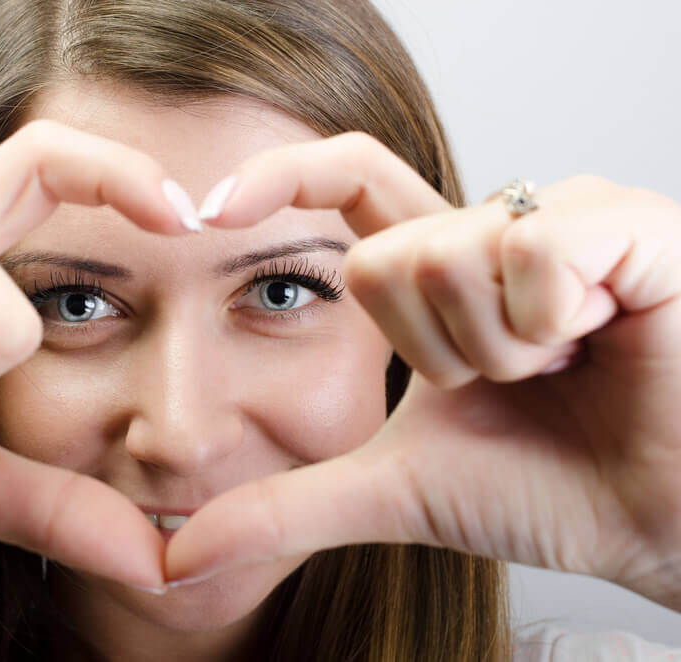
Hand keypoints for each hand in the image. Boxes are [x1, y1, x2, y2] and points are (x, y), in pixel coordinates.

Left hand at [165, 132, 680, 611]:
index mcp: (441, 272)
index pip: (347, 185)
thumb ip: (288, 510)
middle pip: (383, 258)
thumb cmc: (550, 489)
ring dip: (498, 350)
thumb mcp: (395, 489)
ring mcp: (561, 218)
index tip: (209, 210)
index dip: (279, 180)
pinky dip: (555, 322)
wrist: (659, 524)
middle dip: (433, 356)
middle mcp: (493, 230)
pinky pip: (534, 251)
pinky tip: (602, 338)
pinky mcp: (626, 223)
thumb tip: (180, 560)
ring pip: (451, 256)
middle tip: (508, 387)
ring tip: (561, 370)